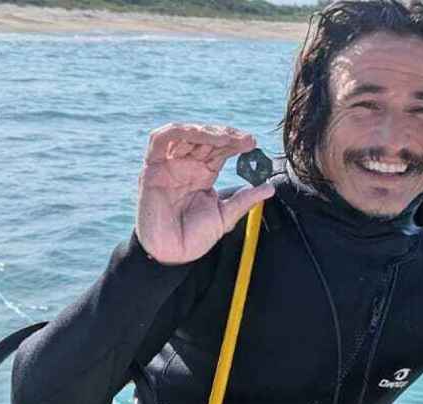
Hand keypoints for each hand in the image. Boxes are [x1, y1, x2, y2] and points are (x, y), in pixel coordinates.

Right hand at [135, 123, 275, 264]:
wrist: (171, 254)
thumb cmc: (194, 238)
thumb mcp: (225, 216)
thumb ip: (244, 200)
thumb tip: (270, 188)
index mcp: (203, 174)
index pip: (219, 150)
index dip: (235, 142)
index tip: (252, 143)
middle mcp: (186, 165)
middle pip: (205, 139)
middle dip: (225, 135)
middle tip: (244, 139)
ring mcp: (168, 165)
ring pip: (185, 134)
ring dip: (205, 131)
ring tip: (224, 138)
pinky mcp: (152, 167)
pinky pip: (159, 140)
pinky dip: (178, 132)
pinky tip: (198, 134)